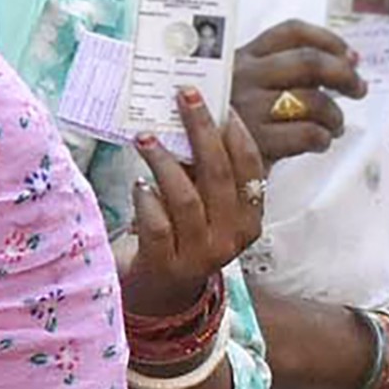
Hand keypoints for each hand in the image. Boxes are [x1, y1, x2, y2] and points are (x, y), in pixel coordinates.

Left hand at [125, 88, 266, 313]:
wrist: (159, 290)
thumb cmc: (182, 234)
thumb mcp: (204, 203)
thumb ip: (204, 170)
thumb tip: (193, 112)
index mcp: (250, 218)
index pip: (250, 167)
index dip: (235, 132)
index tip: (218, 101)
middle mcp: (232, 237)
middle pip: (219, 174)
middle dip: (201, 131)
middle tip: (183, 97)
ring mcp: (201, 255)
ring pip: (186, 198)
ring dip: (164, 162)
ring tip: (144, 137)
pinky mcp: (167, 265)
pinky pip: (158, 225)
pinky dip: (147, 199)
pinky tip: (138, 185)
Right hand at [229, 18, 367, 163]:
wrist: (188, 168)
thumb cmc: (223, 129)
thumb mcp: (240, 88)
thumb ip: (282, 73)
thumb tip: (347, 61)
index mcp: (240, 58)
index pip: (291, 32)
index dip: (329, 40)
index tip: (349, 56)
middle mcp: (242, 78)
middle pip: (309, 62)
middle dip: (344, 75)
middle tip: (358, 88)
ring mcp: (246, 109)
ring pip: (313, 100)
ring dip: (335, 115)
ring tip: (335, 126)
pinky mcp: (254, 143)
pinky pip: (307, 134)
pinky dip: (323, 138)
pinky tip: (319, 143)